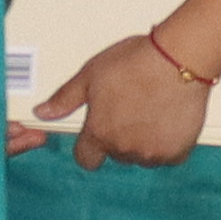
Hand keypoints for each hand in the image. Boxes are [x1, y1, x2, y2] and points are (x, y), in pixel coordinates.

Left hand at [36, 24, 213, 171]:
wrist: (178, 60)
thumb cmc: (136, 63)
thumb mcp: (91, 75)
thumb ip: (65, 99)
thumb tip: (42, 112)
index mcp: (99, 133)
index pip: (85, 158)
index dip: (90, 145)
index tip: (99, 131)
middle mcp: (124, 149)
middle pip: (116, 154)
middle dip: (119, 137)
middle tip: (130, 108)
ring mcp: (152, 153)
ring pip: (142, 156)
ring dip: (143, 142)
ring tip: (150, 110)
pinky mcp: (177, 152)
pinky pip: (168, 157)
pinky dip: (168, 144)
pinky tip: (167, 119)